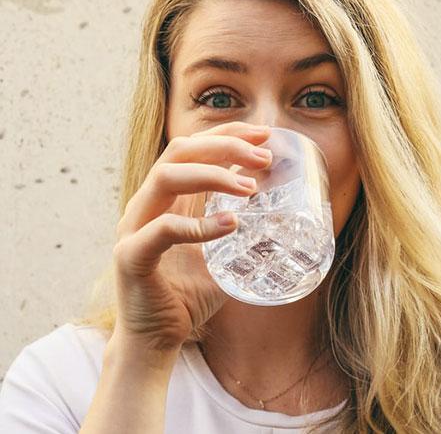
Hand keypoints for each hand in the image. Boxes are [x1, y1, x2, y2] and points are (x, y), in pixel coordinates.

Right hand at [111, 122, 271, 353]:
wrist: (156, 339)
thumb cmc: (187, 292)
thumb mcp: (219, 251)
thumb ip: (235, 226)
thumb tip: (276, 211)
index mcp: (165, 198)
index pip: (192, 148)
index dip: (226, 134)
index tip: (263, 134)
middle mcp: (146, 204)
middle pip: (179, 152)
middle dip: (224, 146)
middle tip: (263, 157)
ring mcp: (134, 227)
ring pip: (166, 178)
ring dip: (212, 175)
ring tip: (251, 187)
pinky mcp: (131, 256)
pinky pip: (163, 230)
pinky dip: (199, 225)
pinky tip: (231, 225)